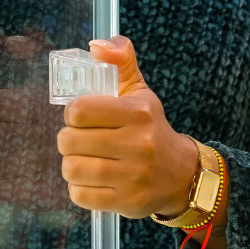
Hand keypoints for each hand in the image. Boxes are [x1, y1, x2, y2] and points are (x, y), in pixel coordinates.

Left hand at [58, 37, 221, 248]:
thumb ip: (120, 60)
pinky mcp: (128, 202)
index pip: (79, 110)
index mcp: (138, 113)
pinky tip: (92, 180)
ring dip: (72, 164)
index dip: (72, 114)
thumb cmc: (150, 128)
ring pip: (72, 169)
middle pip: (69, 141)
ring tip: (85, 160)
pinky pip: (80, 196)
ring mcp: (133, 176)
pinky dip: (79, 188)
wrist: (180, 174)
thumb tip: (96, 45)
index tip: (81, 117)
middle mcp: (138, 145)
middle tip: (81, 140)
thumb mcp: (139, 92)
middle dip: (69, 140)